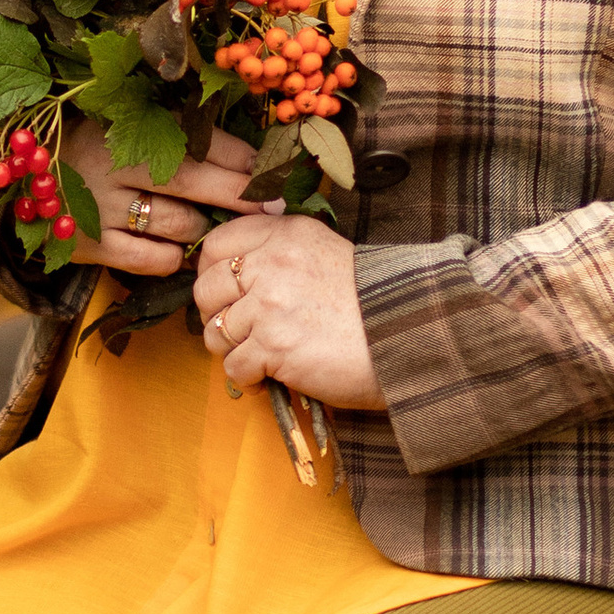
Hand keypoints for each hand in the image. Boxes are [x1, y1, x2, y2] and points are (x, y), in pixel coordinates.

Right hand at [57, 117, 260, 274]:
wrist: (21, 173)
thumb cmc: (92, 144)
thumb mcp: (125, 123)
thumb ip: (174, 132)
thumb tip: (245, 156)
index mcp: (124, 125)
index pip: (196, 141)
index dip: (240, 157)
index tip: (271, 169)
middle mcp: (112, 165)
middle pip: (193, 181)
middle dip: (240, 194)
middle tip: (275, 205)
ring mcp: (100, 208)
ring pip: (179, 224)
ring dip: (203, 227)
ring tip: (208, 224)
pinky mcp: (89, 245)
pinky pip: (153, 260)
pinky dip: (174, 257)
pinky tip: (176, 248)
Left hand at [193, 208, 383, 406]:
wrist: (408, 339)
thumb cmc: (370, 304)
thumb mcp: (325, 254)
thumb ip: (280, 253)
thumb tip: (227, 269)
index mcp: (287, 235)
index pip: (217, 244)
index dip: (212, 273)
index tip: (227, 293)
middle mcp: (274, 263)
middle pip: (206, 289)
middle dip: (216, 316)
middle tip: (242, 332)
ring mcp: (272, 305)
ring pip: (215, 332)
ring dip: (233, 351)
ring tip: (261, 357)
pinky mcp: (275, 347)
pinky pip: (234, 367)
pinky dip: (248, 379)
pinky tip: (271, 377)